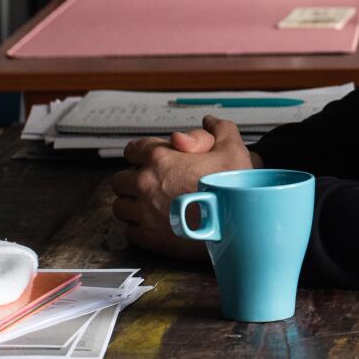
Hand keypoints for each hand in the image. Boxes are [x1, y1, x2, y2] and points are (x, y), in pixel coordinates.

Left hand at [107, 116, 256, 259]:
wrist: (239, 226)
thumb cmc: (234, 188)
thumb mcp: (233, 149)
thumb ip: (220, 129)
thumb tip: (209, 121)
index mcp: (160, 158)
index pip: (132, 150)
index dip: (141, 154)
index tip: (150, 161)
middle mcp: (146, 183)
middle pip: (119, 180)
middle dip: (132, 181)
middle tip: (150, 186)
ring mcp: (144, 212)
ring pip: (120, 207)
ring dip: (132, 206)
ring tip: (151, 207)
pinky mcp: (148, 237)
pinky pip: (129, 231)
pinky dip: (139, 228)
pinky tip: (156, 226)